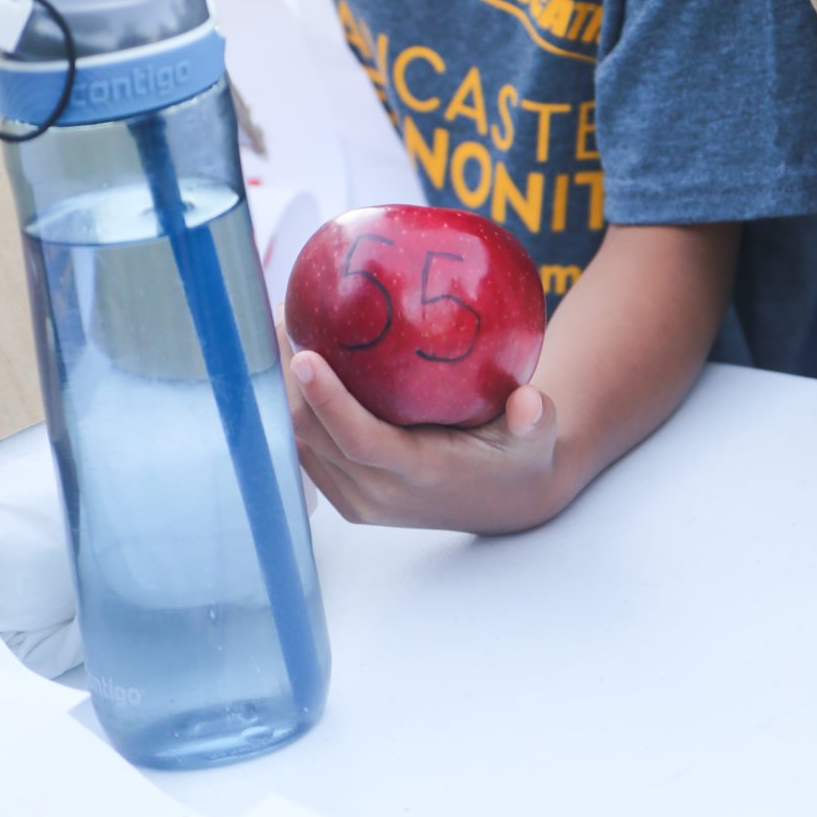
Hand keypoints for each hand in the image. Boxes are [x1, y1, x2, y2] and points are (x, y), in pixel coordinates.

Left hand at [282, 343, 560, 532]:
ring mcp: (355, 496)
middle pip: (311, 435)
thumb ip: (535, 420)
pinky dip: (293, 403)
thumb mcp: (535, 439)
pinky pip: (304, 446)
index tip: (304, 355)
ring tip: (282, 323)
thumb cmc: (517, 458)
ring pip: (298, 441)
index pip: (359, 440)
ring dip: (282, 388)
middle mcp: (376, 492)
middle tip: (284, 313)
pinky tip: (294, 354)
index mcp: (417, 474)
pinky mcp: (344, 490)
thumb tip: (531, 399)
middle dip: (287, 378)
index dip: (327, 400)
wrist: (503, 503)